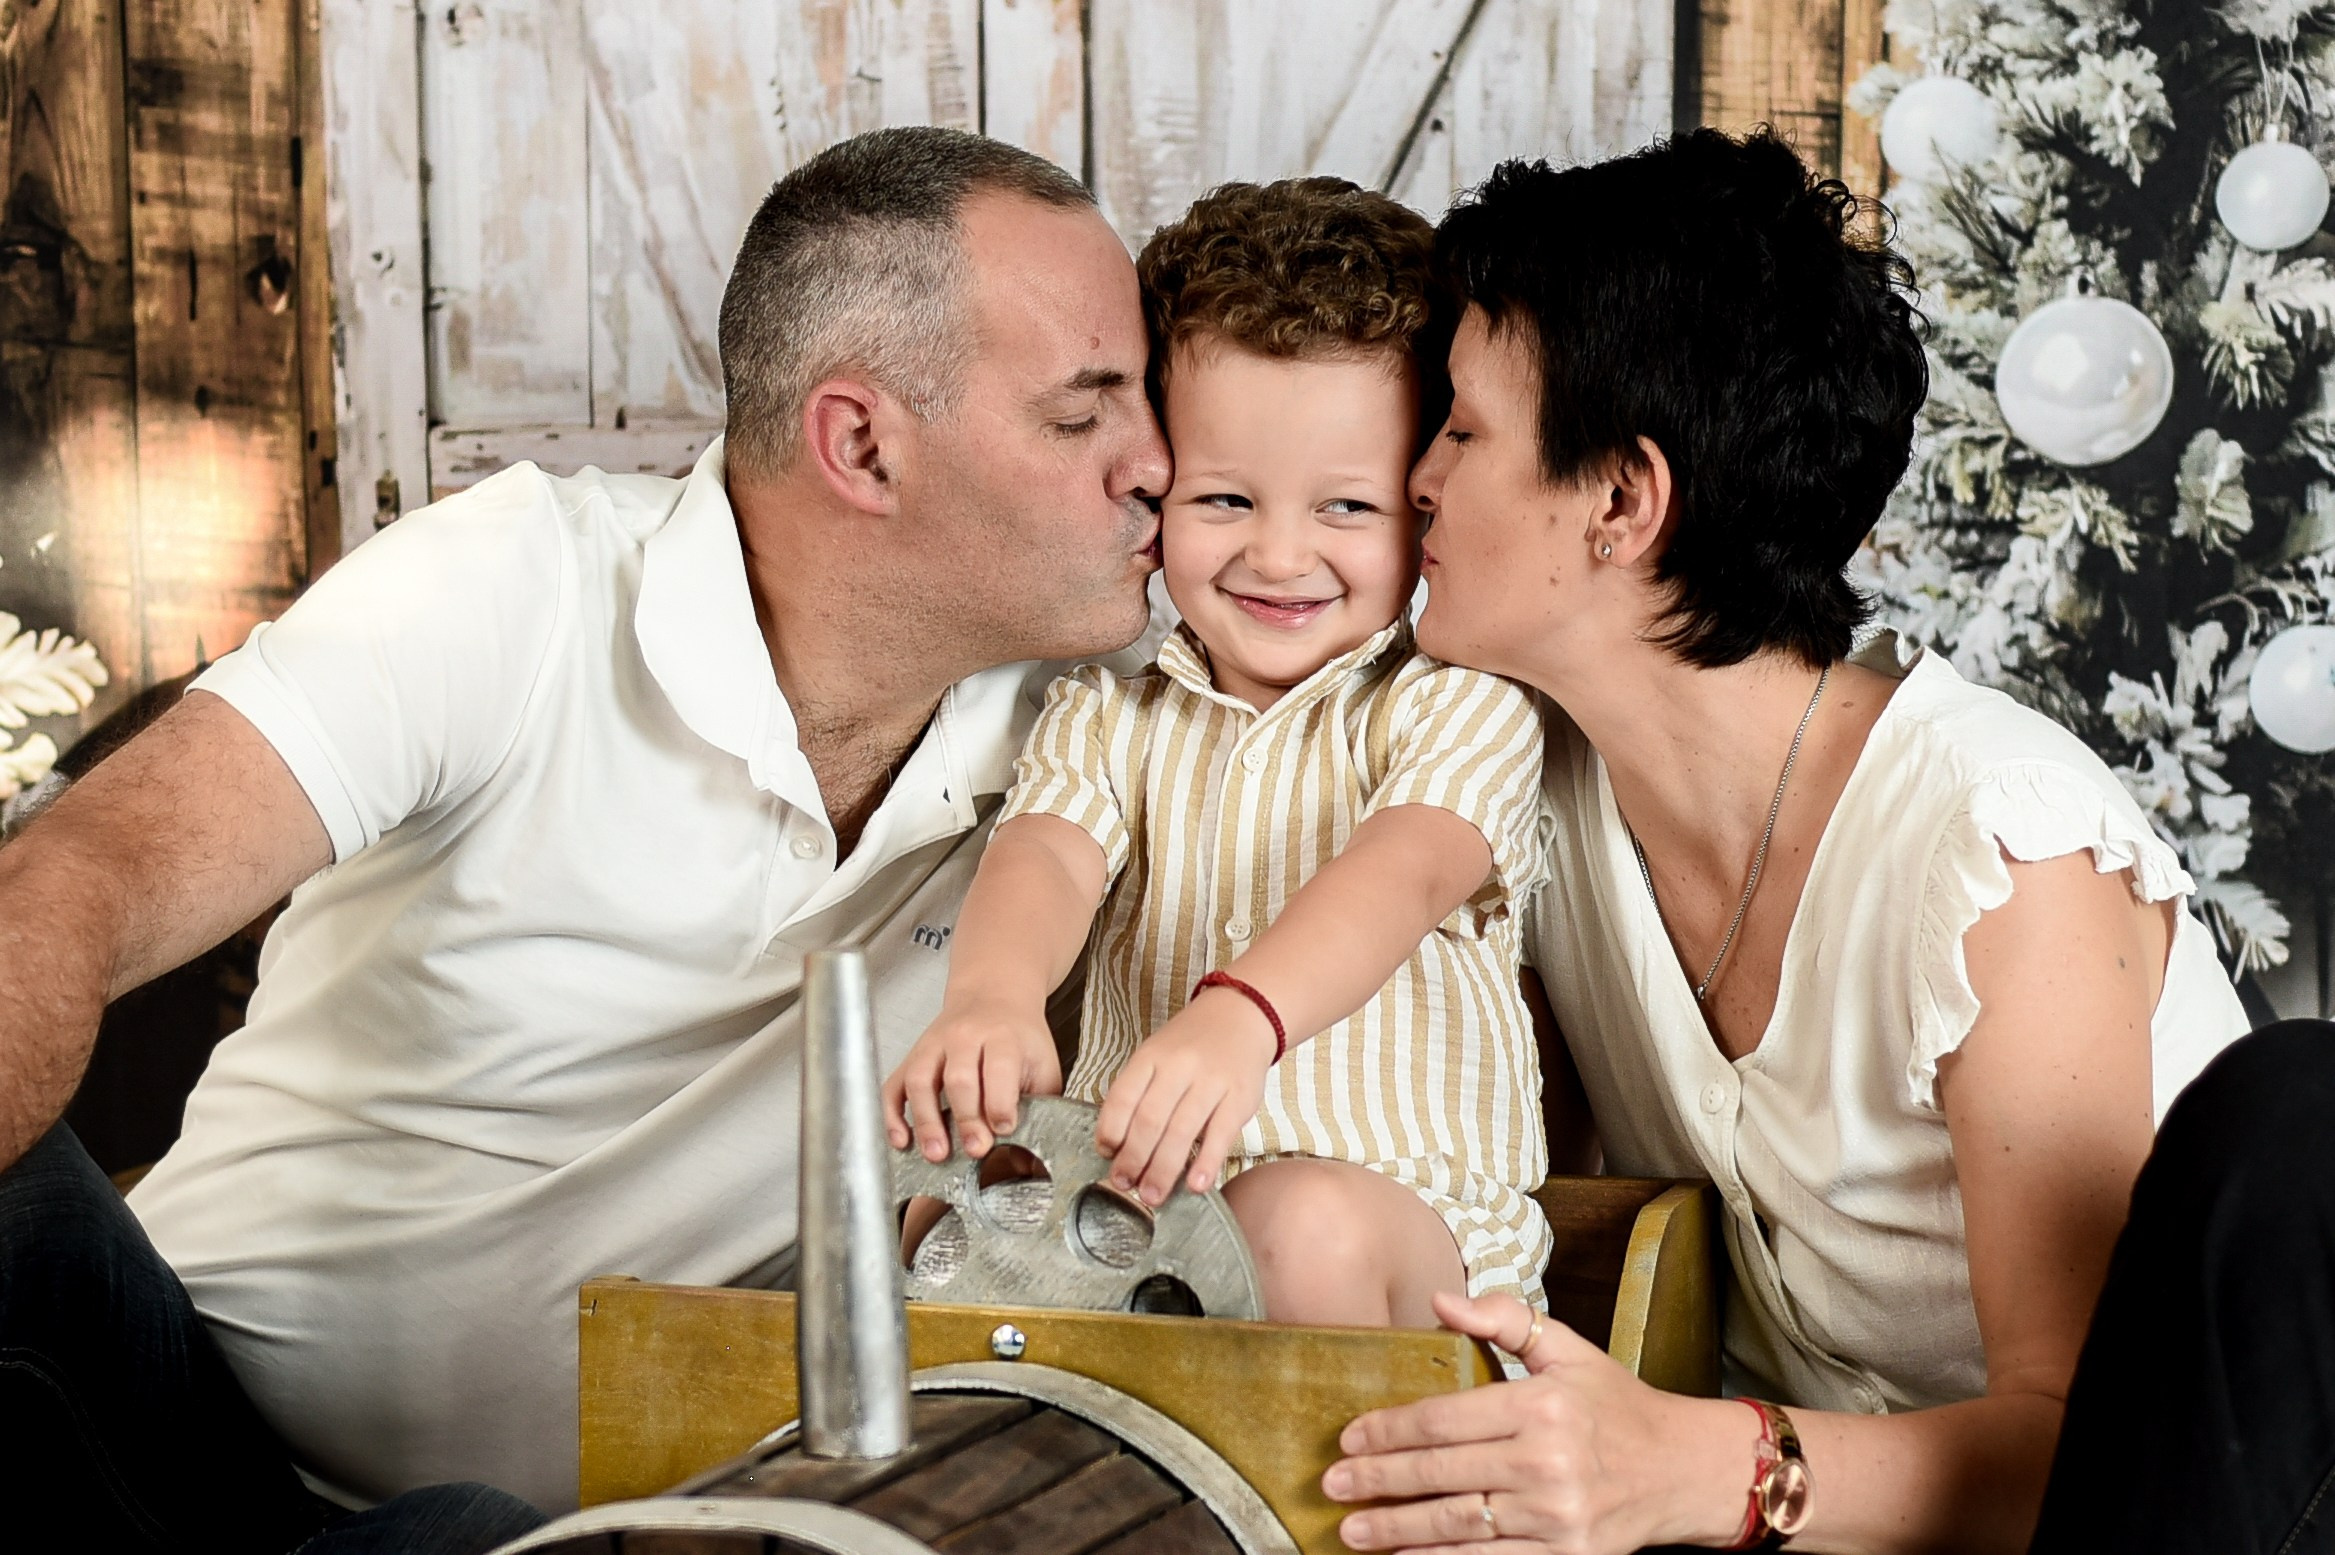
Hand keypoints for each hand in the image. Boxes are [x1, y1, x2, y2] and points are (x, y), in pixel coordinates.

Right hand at [882, 996, 1062, 1160]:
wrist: (993, 996)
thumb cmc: (1019, 1037)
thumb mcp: (1042, 1063)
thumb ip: (1042, 1105)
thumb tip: (1033, 1157)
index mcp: (1003, 1038)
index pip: (999, 1070)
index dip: (1001, 1103)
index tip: (1004, 1129)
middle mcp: (964, 1038)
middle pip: (959, 1078)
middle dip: (966, 1118)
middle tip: (974, 1149)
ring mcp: (934, 1046)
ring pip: (921, 1080)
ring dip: (927, 1120)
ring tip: (936, 1153)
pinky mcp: (913, 1056)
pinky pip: (895, 1085)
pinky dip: (893, 1114)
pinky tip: (901, 1138)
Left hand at [1093, 985, 1275, 1204]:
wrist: (1242, 1015)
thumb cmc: (1191, 1044)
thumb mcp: (1156, 1054)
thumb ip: (1137, 1092)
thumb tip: (1116, 1145)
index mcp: (1151, 1057)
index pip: (1122, 1097)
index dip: (1110, 1130)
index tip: (1106, 1155)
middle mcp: (1179, 1067)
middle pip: (1149, 1120)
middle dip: (1133, 1159)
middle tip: (1124, 1185)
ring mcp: (1211, 1082)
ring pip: (1181, 1131)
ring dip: (1163, 1170)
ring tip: (1152, 1196)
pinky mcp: (1240, 1097)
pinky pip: (1220, 1135)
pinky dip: (1206, 1163)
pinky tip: (1194, 1185)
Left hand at [1322, 1292, 1754, 1553]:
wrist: (1682, 1470)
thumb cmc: (1616, 1405)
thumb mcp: (1568, 1348)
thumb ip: (1503, 1320)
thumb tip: (1438, 1301)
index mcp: (1541, 1406)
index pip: (1445, 1419)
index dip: (1390, 1430)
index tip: (1351, 1436)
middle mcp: (1547, 1462)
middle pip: (1441, 1474)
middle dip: (1379, 1480)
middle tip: (1333, 1483)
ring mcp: (1556, 1517)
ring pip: (1458, 1525)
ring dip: (1397, 1529)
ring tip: (1351, 1530)